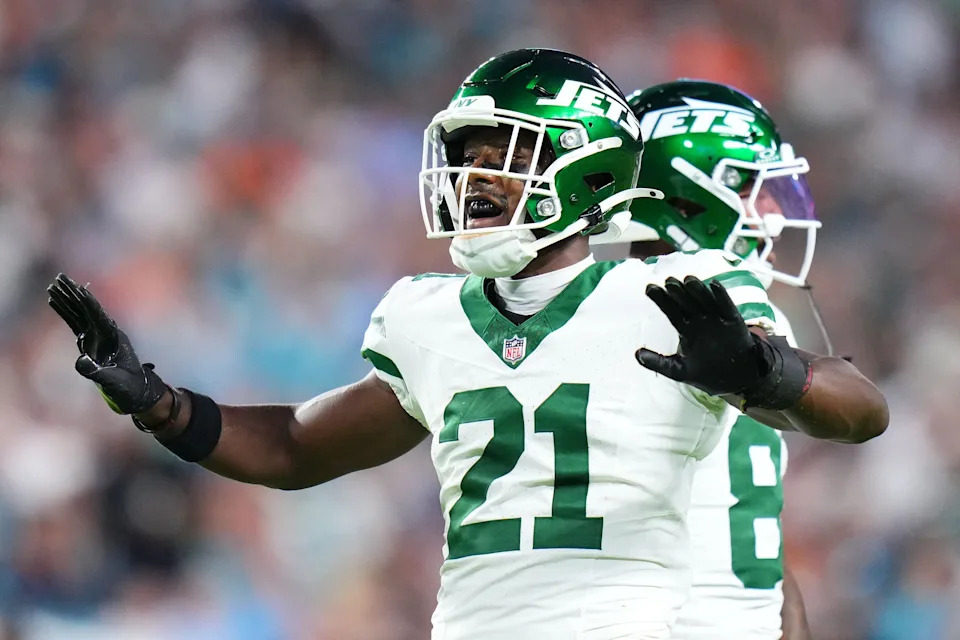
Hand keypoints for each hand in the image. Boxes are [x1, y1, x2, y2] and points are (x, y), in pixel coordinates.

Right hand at [47, 273, 165, 414]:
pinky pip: (76, 322)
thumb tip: (80, 361)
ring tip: (54, 284)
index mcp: (114, 337)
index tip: (76, 287)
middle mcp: (106, 332)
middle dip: (73, 293)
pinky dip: (65, 312)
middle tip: (59, 277)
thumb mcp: (113, 381)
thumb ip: (96, 372)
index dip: (86, 301)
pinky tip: (55, 302)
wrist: (137, 392)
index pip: (97, 314)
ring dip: (67, 298)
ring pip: (80, 312)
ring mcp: (99, 336)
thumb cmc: (128, 387)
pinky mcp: (91, 342)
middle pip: (87, 308)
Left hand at [636, 276, 810, 409]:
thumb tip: (636, 354)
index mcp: (686, 328)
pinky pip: (727, 308)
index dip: (661, 299)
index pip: (671, 310)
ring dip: (698, 291)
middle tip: (668, 281)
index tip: (649, 287)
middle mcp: (700, 320)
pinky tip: (714, 285)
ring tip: (688, 280)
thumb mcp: (678, 370)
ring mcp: (717, 320)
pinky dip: (722, 297)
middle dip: (677, 292)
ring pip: (705, 301)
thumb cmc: (705, 373)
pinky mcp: (734, 323)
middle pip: (686, 302)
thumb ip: (658, 363)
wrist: (734, 382)